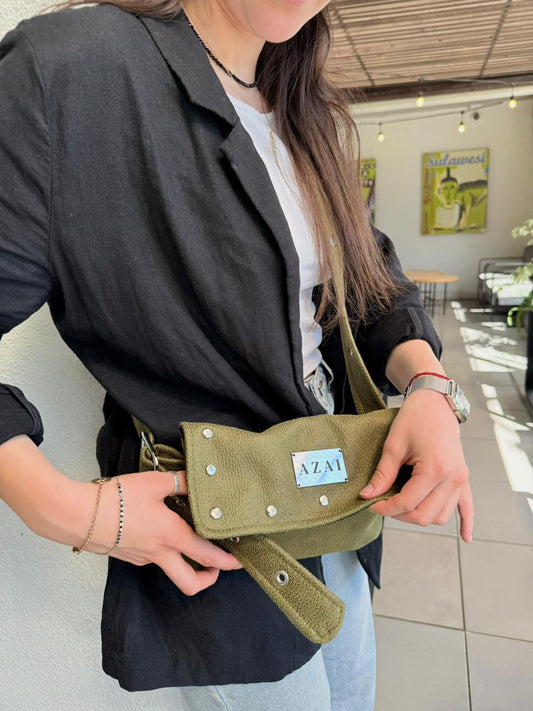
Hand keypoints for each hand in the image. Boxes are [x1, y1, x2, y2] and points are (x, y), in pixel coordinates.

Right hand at [78, 469, 241, 594]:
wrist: (80, 516)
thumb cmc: (118, 499)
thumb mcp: (155, 482)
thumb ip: (181, 481)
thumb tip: (200, 477)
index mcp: (172, 536)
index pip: (208, 555)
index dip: (227, 561)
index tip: (240, 560)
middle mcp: (160, 554)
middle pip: (190, 582)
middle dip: (210, 578)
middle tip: (220, 566)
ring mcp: (144, 558)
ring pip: (172, 570)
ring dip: (187, 564)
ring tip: (192, 544)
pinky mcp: (130, 556)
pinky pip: (154, 559)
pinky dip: (165, 552)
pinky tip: (162, 532)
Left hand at [359, 389, 473, 541]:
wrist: (435, 403)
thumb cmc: (414, 419)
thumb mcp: (393, 445)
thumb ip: (382, 474)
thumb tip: (367, 495)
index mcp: (435, 469)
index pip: (407, 503)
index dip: (385, 507)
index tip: (370, 503)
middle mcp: (453, 478)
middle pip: (424, 515)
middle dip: (400, 514)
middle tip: (383, 502)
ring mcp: (461, 480)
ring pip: (440, 516)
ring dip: (420, 516)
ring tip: (402, 505)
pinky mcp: (464, 478)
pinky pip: (468, 507)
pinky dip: (467, 523)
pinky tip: (466, 538)